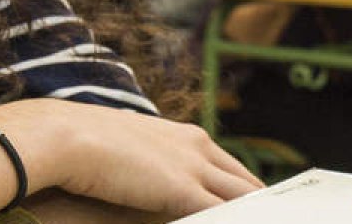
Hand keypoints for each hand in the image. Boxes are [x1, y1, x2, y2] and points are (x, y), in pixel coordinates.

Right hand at [0, 99, 261, 217]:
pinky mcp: (182, 190)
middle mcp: (198, 148)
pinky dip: (238, 221)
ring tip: (280, 221)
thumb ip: (149, 166)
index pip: (230, 168)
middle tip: (284, 216)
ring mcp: (193, 168)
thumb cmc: (82, 143)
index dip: (246, 188)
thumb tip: (150, 182)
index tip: (262, 203)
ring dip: (257, 213)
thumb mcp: (128, 150)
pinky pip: (222, 213)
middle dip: (264, 203)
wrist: (67, 135)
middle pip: (246, 182)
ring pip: (242, 197)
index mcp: (187, 137)